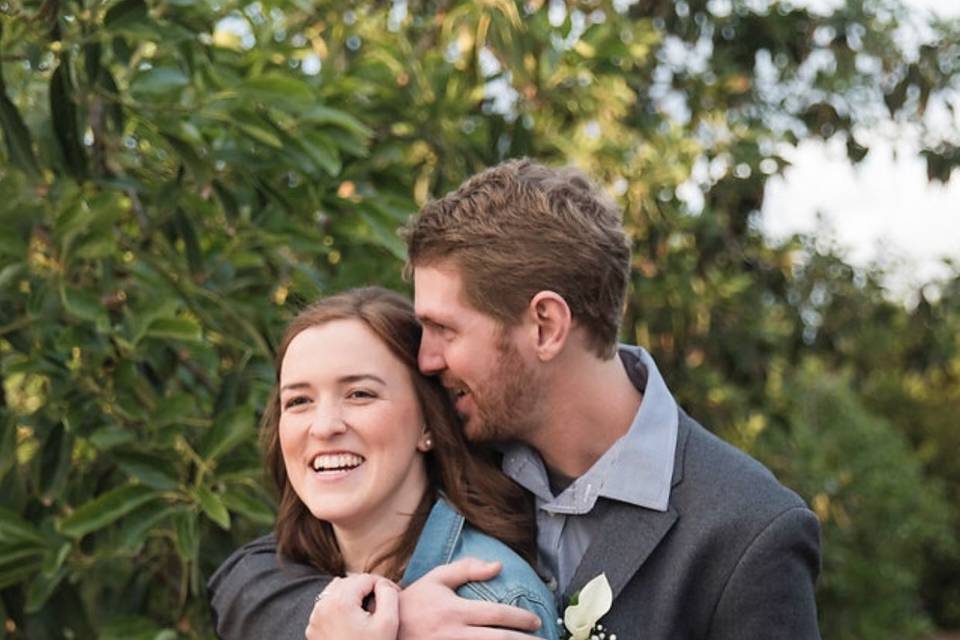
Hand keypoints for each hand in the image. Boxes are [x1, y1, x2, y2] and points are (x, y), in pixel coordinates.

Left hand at [306, 574, 399, 639]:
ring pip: (335, 592)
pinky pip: (326, 607)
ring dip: (352, 595)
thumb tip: (382, 584)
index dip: (383, 585)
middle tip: (384, 602)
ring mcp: (315, 619)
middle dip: (367, 588)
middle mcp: (323, 607)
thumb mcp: (388, 623)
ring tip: (368, 609)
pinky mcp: (313, 630)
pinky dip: (340, 607)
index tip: (395, 595)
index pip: (366, 578)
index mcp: (340, 602)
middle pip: (349, 582)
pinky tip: (353, 620)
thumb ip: (388, 594)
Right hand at [398, 558, 541, 639]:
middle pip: (498, 639)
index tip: (535, 622)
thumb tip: (498, 565)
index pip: (496, 615)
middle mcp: (455, 633)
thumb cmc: (414, 601)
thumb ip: (467, 569)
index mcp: (455, 611)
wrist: (385, 626)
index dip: (519, 619)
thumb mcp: (437, 578)